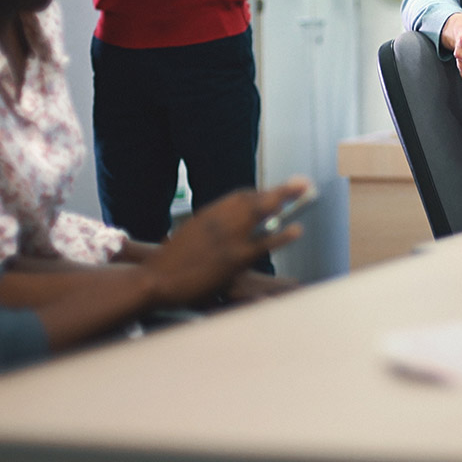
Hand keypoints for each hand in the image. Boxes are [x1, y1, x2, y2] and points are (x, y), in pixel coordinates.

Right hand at [142, 177, 308, 307]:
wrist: (156, 279)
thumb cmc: (169, 262)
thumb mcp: (189, 235)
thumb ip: (209, 228)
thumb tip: (228, 226)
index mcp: (208, 214)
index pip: (239, 197)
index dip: (261, 194)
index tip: (276, 193)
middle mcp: (220, 220)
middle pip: (255, 199)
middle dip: (280, 190)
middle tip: (301, 183)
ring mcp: (229, 238)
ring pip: (261, 213)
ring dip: (284, 200)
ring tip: (304, 192)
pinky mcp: (234, 258)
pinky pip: (264, 244)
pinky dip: (282, 235)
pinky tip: (297, 230)